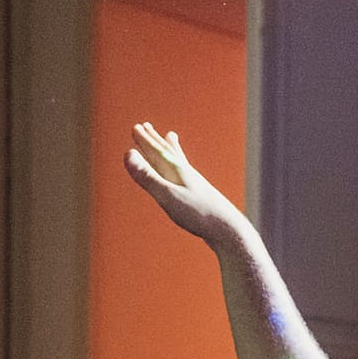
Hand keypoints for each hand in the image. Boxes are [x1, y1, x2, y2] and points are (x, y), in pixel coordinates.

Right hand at [124, 121, 247, 244]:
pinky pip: (186, 177)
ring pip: (179, 162)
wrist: (229, 231)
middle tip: (147, 127)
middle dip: (155, 140)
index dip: (144, 141)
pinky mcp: (200, 197)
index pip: (157, 152)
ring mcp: (195, 185)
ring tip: (170, 138)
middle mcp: (187, 174)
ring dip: (171, 149)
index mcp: (177, 171)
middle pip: (168, 153)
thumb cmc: (199, 214)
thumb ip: (148, 177)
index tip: (136, 128)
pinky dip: (181, 170)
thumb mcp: (168, 196)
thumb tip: (128, 154)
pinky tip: (184, 175)